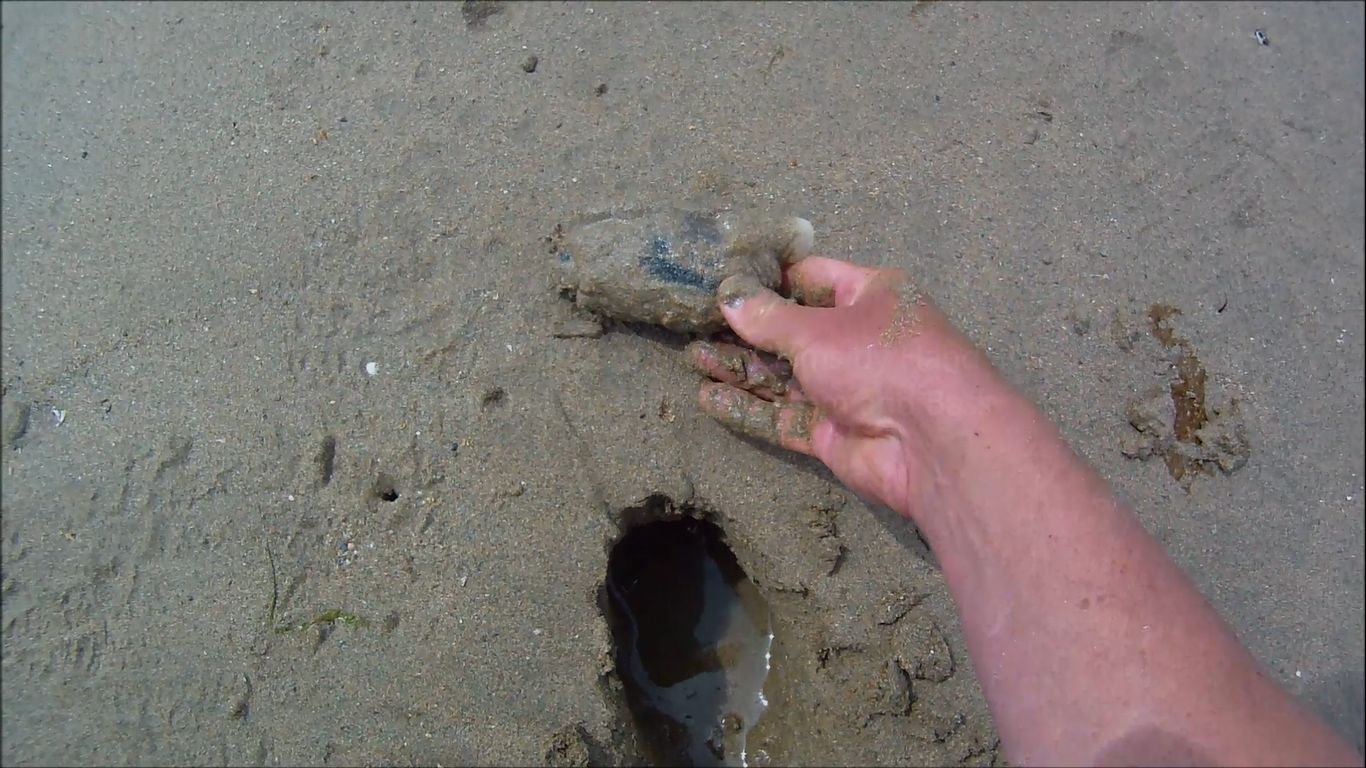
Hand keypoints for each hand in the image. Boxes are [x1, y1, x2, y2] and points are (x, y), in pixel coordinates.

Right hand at [688, 256, 990, 521]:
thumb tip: (729, 298)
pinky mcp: (833, 431)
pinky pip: (783, 415)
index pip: (811, 278)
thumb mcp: (817, 330)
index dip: (768, 279)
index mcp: (869, 296)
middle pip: (792, 330)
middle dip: (747, 330)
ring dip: (741, 368)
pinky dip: (749, 408)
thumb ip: (768, 318)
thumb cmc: (881, 360)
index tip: (723, 280)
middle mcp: (858, 339)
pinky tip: (709, 398)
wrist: (933, 442)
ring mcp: (846, 388)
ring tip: (692, 358)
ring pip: (784, 375)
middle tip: (696, 324)